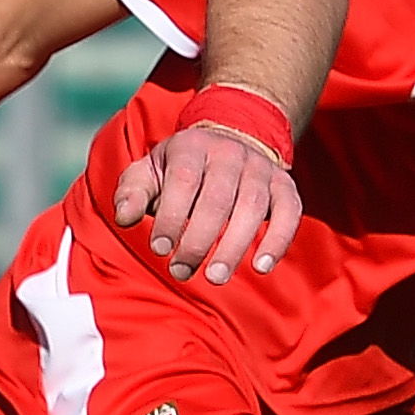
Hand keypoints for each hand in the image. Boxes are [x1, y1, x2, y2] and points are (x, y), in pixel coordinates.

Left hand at [111, 116, 300, 285]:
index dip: (171, 217)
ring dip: (234, 246)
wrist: (231, 137)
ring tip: (215, 277)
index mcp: (191, 147)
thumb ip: (133, 192)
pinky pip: (290, 212)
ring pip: (252, 207)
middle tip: (181, 271)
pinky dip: (278, 240)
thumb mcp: (150, 170)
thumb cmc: (180, 167)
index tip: (160, 249)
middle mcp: (229, 154)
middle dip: (198, 240)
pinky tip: (261, 266)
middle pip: (217, 199)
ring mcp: (260, 169)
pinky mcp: (284, 185)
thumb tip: (124, 218)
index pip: (182, 181)